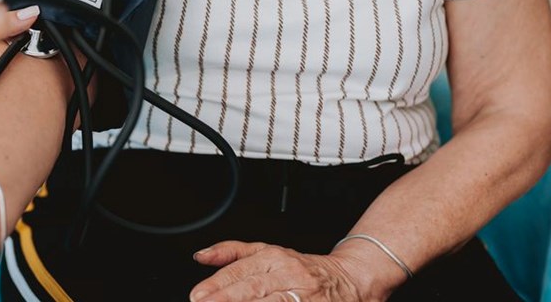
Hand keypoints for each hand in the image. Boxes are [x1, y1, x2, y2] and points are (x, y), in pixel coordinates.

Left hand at [190, 241, 401, 301]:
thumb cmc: (304, 269)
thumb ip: (232, 253)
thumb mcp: (267, 252)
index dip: (216, 285)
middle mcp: (290, 275)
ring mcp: (306, 296)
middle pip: (252, 288)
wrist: (353, 279)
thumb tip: (200, 256)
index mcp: (274, 258)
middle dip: (226, 299)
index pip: (240, 272)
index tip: (198, 295)